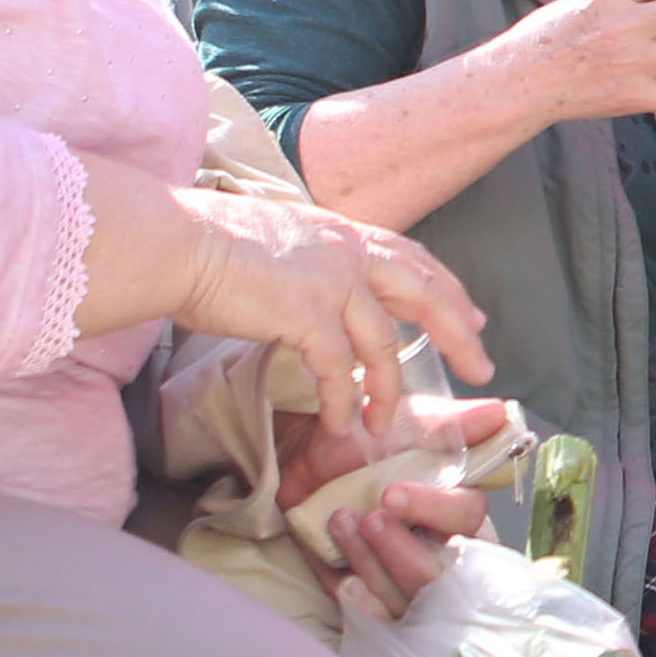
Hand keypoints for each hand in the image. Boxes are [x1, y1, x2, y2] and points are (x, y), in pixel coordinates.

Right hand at [174, 189, 490, 429]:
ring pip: (385, 342)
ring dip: (391, 389)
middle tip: (482, 367)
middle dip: (459, 333)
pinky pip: (340, 369)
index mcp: (341, 232)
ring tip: (387, 424)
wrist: (173, 242)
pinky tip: (344, 424)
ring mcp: (331, 281)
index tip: (472, 315)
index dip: (446, 288)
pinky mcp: (306, 314)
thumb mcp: (277, 241)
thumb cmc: (206, 243)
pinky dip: (346, 401)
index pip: (411, 258)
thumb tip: (311, 286)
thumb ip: (309, 261)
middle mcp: (346, 250)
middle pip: (425, 293)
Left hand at [273, 390, 509, 617]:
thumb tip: (499, 413)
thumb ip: (450, 424)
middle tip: (367, 517)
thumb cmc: (360, 440)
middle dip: (402, 547)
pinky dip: (362, 601)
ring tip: (339, 523)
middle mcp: (440, 545)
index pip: (468, 518)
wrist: (300, 460)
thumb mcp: (403, 423)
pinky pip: (380, 616)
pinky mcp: (376, 597)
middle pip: (446, 572)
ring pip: (410, 594)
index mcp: (455, 503)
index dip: (436, 510)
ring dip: (372, 561)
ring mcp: (408, 576)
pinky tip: (345, 580)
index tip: (391, 494)